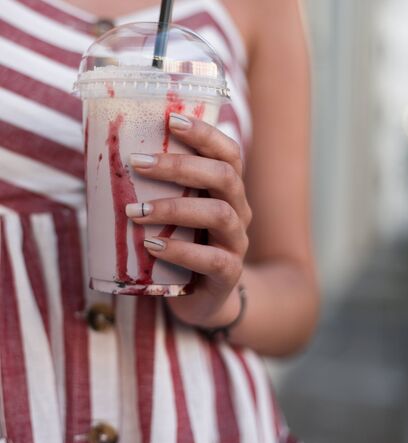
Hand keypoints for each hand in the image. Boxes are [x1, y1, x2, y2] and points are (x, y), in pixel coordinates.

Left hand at [126, 112, 251, 327]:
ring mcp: (237, 242)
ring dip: (174, 208)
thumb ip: (159, 190)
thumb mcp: (176, 214)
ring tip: (135, 212)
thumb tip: (106, 162)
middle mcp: (238, 211)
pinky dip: (180, 250)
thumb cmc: (183, 245)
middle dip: (181, 166)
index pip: (228, 153)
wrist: (203, 296)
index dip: (205, 134)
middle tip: (137, 163)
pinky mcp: (229, 273)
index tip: (171, 119)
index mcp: (227, 191)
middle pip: (225, 176)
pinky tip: (152, 245)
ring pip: (220, 214)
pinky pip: (212, 259)